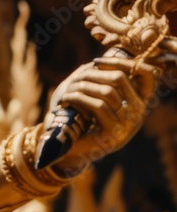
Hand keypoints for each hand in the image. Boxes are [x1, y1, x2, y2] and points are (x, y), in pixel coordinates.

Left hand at [45, 56, 157, 173]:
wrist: (71, 150)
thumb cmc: (81, 121)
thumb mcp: (95, 99)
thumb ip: (101, 82)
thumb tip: (97, 61)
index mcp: (138, 102)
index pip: (146, 75)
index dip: (123, 62)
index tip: (97, 61)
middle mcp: (138, 113)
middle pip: (120, 79)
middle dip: (94, 73)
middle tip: (76, 77)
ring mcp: (128, 124)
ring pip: (107, 91)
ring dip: (83, 86)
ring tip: (68, 90)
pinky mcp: (113, 133)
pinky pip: (97, 106)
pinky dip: (78, 98)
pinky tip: (65, 100)